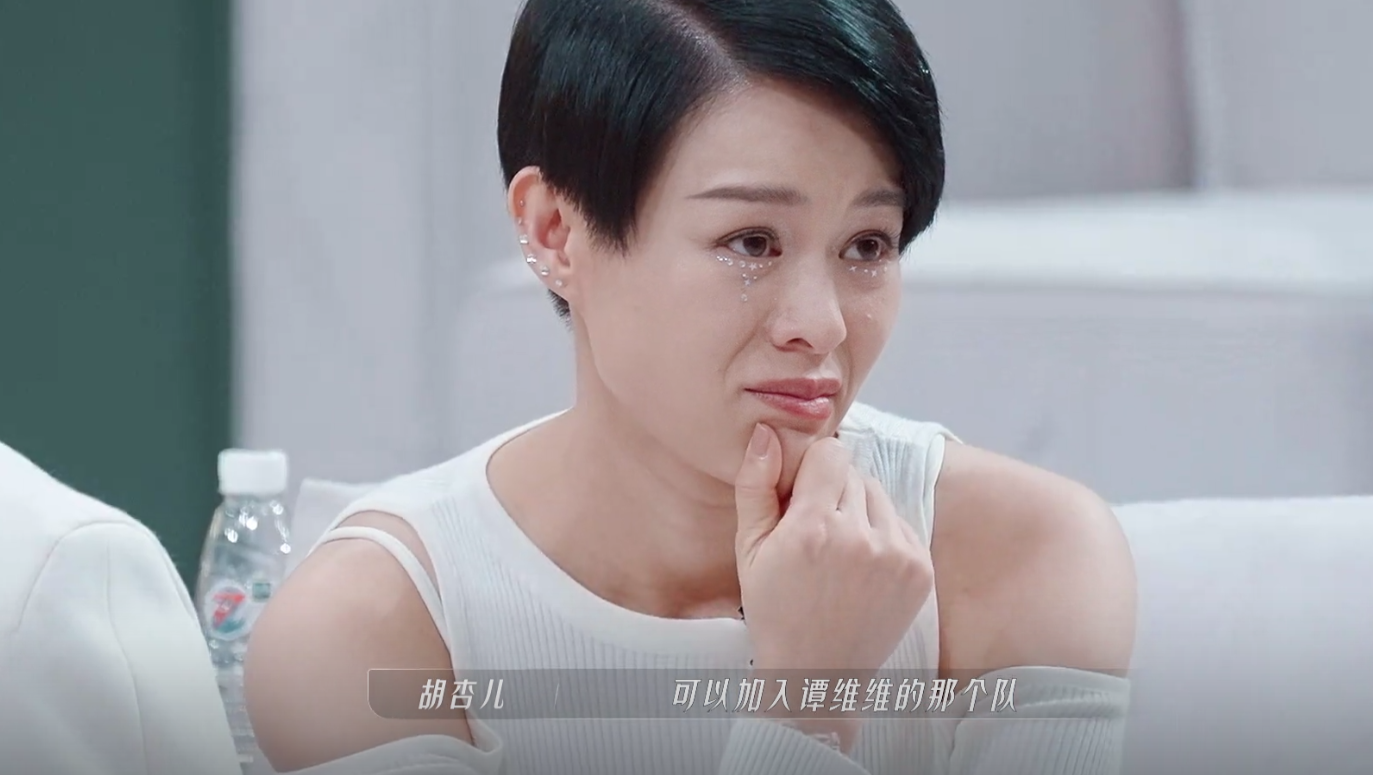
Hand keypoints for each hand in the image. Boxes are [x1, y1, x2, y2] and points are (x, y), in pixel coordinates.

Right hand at [734, 423, 933, 675]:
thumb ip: (756, 486)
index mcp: (814, 528)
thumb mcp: (749, 550)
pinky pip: (900, 524)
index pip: (831, 453)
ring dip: (860, 513)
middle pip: (854, 473)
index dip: (812, 471)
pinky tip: (861, 570)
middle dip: (833, 493)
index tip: (801, 498)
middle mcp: (861, 538)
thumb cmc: (776, 611)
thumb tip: (767, 432)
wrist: (818, 674)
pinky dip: (882, 537)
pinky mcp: (921, 570)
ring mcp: (897, 555)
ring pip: (879, 496)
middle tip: (815, 535)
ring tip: (838, 555)